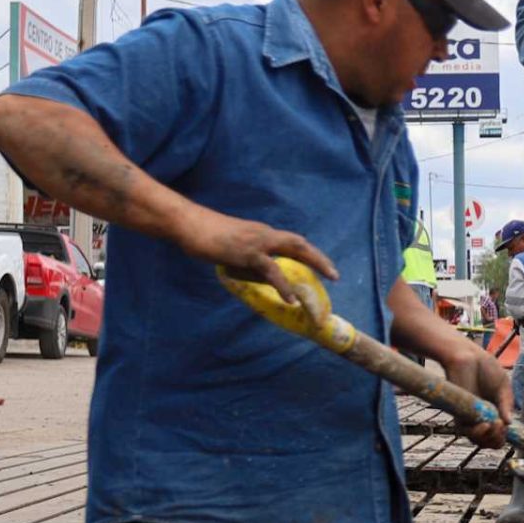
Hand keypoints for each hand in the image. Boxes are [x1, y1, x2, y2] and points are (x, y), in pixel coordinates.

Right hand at [175, 209, 338, 303]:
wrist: (188, 224)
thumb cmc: (205, 237)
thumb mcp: (232, 253)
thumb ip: (251, 266)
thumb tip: (267, 281)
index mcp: (261, 233)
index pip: (290, 242)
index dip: (307, 253)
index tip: (321, 265)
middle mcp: (264, 234)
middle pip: (299, 243)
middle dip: (318, 258)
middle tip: (334, 275)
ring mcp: (257, 242)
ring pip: (293, 250)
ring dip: (314, 263)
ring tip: (328, 278)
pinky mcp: (247, 253)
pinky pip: (270, 269)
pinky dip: (283, 284)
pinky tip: (291, 298)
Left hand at [437, 342, 513, 447]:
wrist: (468, 358)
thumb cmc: (485, 368)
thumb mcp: (503, 387)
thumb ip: (507, 404)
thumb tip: (510, 423)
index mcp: (495, 412)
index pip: (500, 434)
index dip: (504, 436)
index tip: (509, 428)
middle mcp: (482, 418)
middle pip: (490, 441)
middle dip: (498, 439)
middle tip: (501, 427)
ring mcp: (470, 418)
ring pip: (479, 441)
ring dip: (489, 438)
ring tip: (494, 425)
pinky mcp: (458, 415)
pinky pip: (467, 432)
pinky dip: (478, 433)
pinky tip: (486, 424)